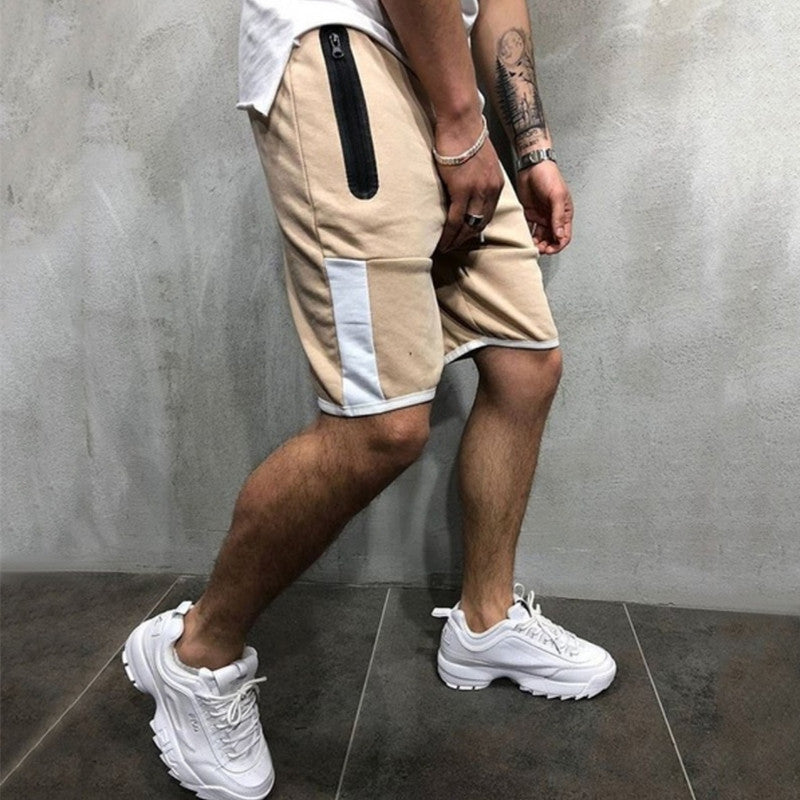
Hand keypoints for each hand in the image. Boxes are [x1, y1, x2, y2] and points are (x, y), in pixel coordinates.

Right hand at [434, 114, 504, 251]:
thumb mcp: (480, 159)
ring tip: (446, 247)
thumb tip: (467, 184)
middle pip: (480, 224)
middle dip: (467, 238)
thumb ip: (478, 175)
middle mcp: (490, 190)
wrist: (461, 122)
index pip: (488, 214)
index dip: (477, 228)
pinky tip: (442, 242)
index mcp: (495, 184)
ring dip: (456, 240)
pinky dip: (448, 234)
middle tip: (455, 246)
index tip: (466, 236)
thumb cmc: (466, 134)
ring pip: (467, 226)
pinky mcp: (461, 191)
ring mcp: (476, 192)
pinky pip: (455, 220)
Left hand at [515, 160, 572, 254]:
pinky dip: (527, 235)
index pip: (564, 236)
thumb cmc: (548, 175)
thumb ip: (558, 216)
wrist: (531, 165)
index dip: (558, 245)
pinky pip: (530, 229)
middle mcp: (553, 217)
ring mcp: (541, 216)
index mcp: (564, 214)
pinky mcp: (530, 214)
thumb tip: (559, 235)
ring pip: (540, 237)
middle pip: (552, 239)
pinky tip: (524, 238)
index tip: (549, 250)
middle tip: (538, 249)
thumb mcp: (556, 196)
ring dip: (537, 243)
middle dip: (546, 247)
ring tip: (531, 245)